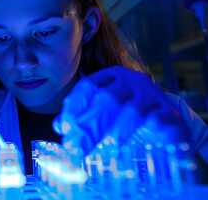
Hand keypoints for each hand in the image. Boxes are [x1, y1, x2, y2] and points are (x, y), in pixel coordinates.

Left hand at [53, 66, 189, 153]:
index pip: (88, 86)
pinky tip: (125, 148)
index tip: (65, 129)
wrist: (168, 125)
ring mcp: (152, 95)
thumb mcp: (103, 117)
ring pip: (129, 110)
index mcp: (112, 77)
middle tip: (77, 147)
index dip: (74, 107)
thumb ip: (80, 119)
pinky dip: (138, 136)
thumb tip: (59, 125)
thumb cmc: (129, 120)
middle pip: (106, 98)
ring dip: (112, 133)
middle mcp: (132, 81)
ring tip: (100, 151)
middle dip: (88, 124)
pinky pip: (153, 122)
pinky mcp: (170, 112)